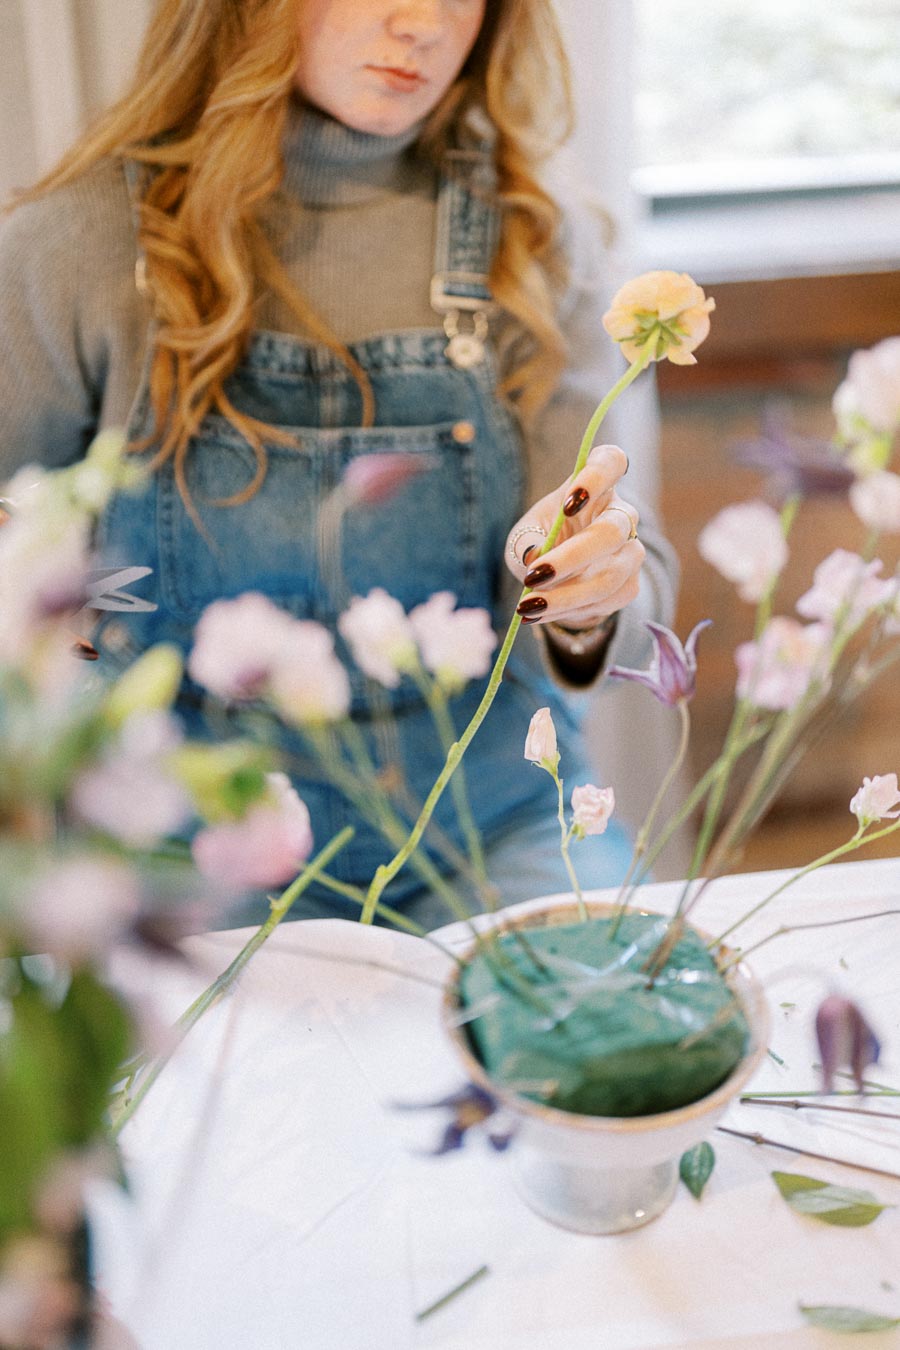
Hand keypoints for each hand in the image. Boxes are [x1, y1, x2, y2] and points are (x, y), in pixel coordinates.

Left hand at [505, 444, 643, 630]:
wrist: (558, 578)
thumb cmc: (541, 541)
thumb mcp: (523, 536)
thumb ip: (524, 542)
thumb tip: (532, 555)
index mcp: (597, 486)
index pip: (611, 463)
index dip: (596, 478)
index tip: (569, 501)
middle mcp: (622, 515)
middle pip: (612, 531)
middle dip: (571, 558)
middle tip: (532, 577)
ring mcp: (632, 551)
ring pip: (611, 575)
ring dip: (566, 596)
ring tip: (527, 606)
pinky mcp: (630, 585)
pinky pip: (607, 601)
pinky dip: (569, 610)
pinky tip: (540, 613)